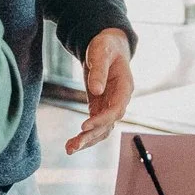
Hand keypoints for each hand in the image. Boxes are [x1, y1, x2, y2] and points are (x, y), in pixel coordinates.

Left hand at [70, 28, 133, 152]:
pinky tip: (72, 144)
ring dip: (88, 141)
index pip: (117, 109)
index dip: (102, 119)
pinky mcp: (100, 107)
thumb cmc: (105, 46)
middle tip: (74, 145)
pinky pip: (95, 126)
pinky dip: (85, 136)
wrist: (107, 46)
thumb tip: (96, 90)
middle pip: (109, 124)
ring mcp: (110, 105)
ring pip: (103, 129)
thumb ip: (99, 70)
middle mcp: (120, 99)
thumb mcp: (101, 51)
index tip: (84, 126)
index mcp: (125, 86)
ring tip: (69, 149)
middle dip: (92, 136)